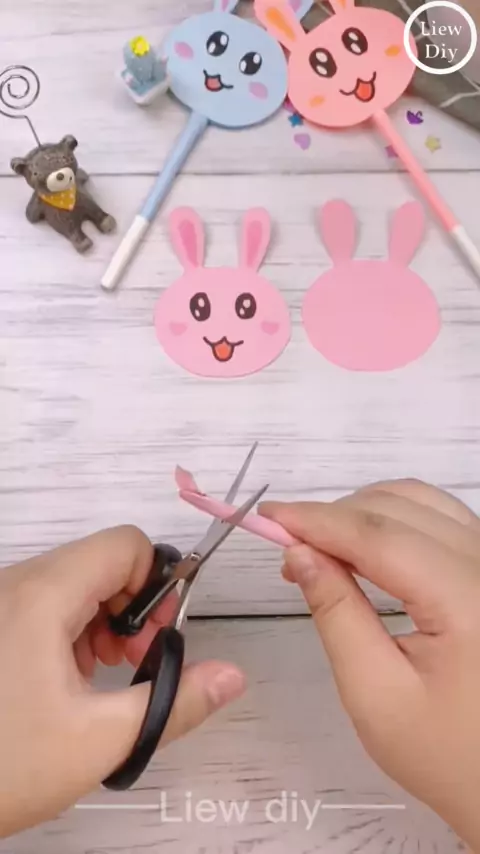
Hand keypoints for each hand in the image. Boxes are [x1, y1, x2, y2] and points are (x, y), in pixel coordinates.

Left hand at [0, 526, 244, 837]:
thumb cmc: (3, 764)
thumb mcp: (100, 740)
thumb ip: (176, 704)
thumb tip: (233, 677)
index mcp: (43, 596)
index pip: (125, 544)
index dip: (157, 583)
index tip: (159, 637)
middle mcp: (15, 584)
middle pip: (100, 562)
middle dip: (132, 608)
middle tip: (135, 662)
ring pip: (72, 584)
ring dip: (102, 621)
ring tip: (101, 677)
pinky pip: (42, 602)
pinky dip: (69, 629)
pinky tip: (65, 680)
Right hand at [261, 481, 479, 851]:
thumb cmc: (446, 754)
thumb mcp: (376, 695)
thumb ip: (336, 614)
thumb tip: (298, 553)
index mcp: (468, 602)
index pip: (380, 536)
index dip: (318, 519)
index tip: (268, 515)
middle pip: (400, 509)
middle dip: (336, 517)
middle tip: (290, 551)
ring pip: (421, 503)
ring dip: (364, 513)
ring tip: (323, 549)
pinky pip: (441, 518)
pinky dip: (395, 520)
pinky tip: (365, 548)